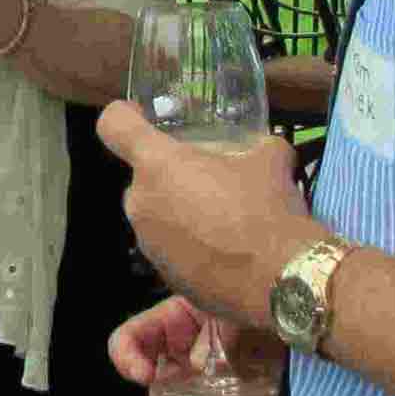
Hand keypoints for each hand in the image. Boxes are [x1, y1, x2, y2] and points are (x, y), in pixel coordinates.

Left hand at [96, 99, 310, 323]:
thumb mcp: (271, 160)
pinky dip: (192, 247)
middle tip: (208, 180)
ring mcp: (149, 245)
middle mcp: (141, 204)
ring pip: (158, 216)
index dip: (124, 116)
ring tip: (224, 220)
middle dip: (170, 176)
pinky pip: (173, 251)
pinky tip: (227, 251)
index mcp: (157, 165)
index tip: (141, 118)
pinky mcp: (166, 277)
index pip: (113, 126)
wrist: (281, 279)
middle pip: (143, 178)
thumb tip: (267, 148)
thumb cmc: (266, 208)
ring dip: (181, 213)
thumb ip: (258, 146)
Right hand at [109, 296, 277, 395]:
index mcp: (172, 327)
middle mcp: (183, 363)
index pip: (126, 342)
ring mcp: (207, 392)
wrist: (306, 319)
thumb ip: (217, 332)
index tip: (147, 375)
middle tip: (212, 395)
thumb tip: (203, 368)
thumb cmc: (268, 298)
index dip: (126, 360)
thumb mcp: (239, 304)